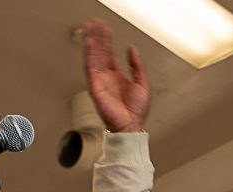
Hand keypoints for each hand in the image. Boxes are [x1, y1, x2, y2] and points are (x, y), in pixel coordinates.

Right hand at [82, 18, 150, 132]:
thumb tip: (132, 49)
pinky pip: (90, 69)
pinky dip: (89, 55)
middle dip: (98, 38)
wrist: (131, 126)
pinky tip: (90, 44)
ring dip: (91, 43)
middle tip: (95, 23)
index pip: (109, 55)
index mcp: (117, 77)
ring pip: (93, 58)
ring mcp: (100, 82)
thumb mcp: (143, 82)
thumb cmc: (136, 112)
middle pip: (100, 53)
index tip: (105, 29)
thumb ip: (136, 64)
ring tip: (90, 28)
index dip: (107, 41)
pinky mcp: (95, 88)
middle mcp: (107, 78)